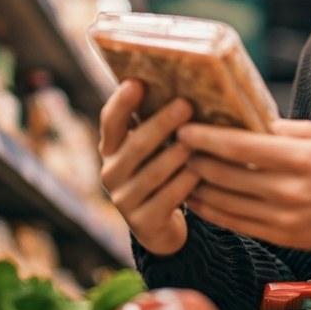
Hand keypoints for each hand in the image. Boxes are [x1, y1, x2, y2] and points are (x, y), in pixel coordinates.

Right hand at [98, 80, 199, 255]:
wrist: (160, 227)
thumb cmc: (164, 172)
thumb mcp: (153, 148)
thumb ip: (156, 124)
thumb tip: (187, 87)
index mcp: (112, 148)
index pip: (110, 121)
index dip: (121, 103)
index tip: (136, 82)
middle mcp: (111, 172)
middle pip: (135, 144)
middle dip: (161, 123)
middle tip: (185, 105)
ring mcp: (124, 200)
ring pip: (152, 173)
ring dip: (174, 155)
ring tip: (194, 142)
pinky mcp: (143, 223)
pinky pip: (166, 199)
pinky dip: (184, 183)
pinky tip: (200, 173)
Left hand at [178, 119, 310, 250]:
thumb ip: (280, 130)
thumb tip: (244, 120)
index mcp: (298, 159)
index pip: (240, 147)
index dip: (207, 139)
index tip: (185, 129)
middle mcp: (286, 190)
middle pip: (225, 175)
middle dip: (196, 160)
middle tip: (178, 147)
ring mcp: (281, 217)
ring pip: (224, 202)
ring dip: (198, 186)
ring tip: (183, 171)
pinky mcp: (278, 236)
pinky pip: (234, 223)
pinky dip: (211, 210)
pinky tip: (197, 198)